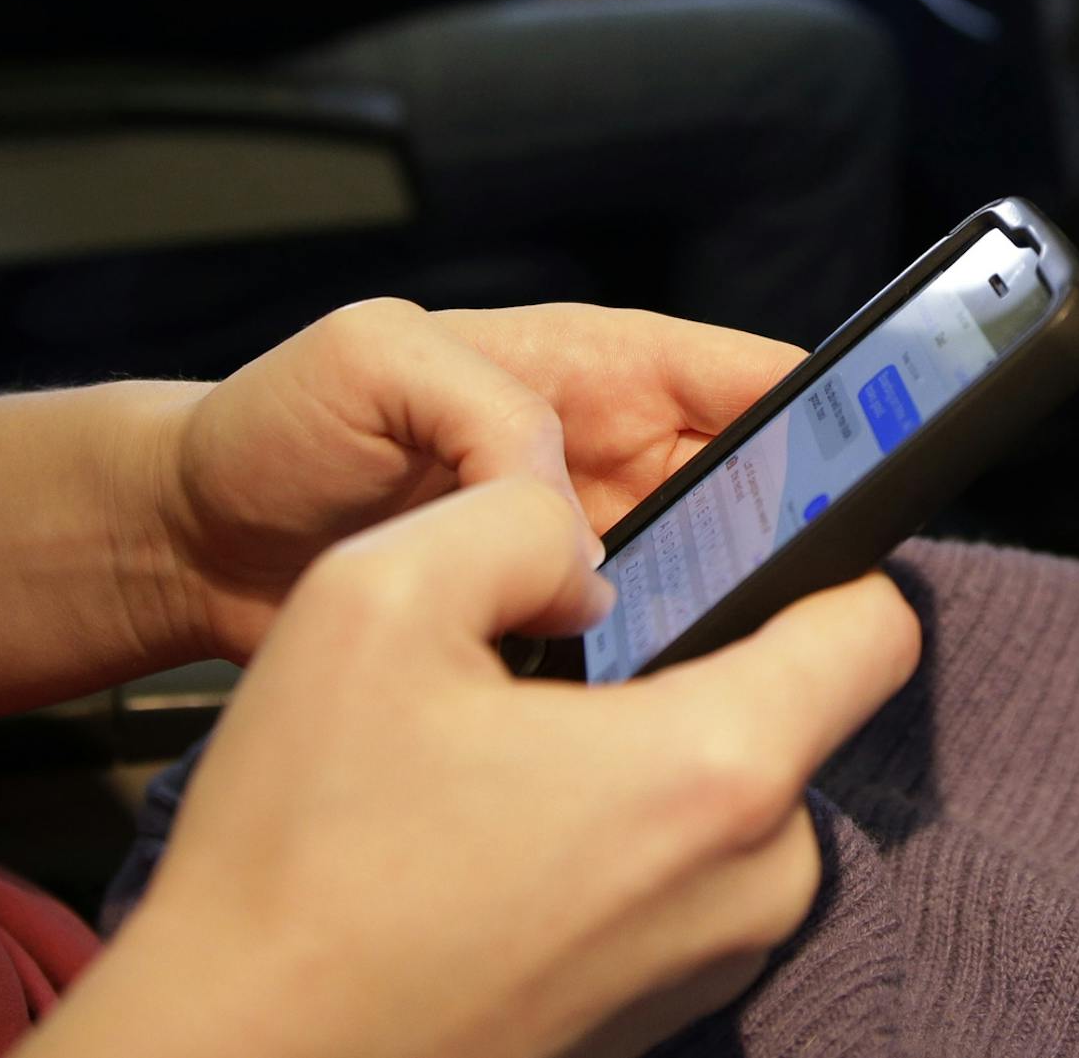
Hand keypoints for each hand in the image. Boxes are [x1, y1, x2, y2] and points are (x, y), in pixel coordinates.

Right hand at [41, 483, 921, 1057]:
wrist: (238, 1054)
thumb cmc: (301, 847)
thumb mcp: (377, 596)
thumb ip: (513, 515)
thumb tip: (581, 532)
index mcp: (711, 773)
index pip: (876, 623)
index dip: (821, 543)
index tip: (743, 520)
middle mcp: (750, 887)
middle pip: (786, 704)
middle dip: (685, 650)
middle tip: (541, 646)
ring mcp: (707, 966)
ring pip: (722, 790)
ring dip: (635, 744)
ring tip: (492, 744)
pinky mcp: (653, 1015)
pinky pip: (675, 875)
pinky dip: (608, 830)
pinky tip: (485, 829)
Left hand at [148, 300, 807, 663]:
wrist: (193, 538)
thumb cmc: (270, 423)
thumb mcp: (367, 359)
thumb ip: (481, 406)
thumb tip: (568, 505)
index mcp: (580, 367)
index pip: (739, 377)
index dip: (825, 410)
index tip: (885, 461)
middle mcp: (598, 458)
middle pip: (750, 492)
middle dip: (793, 541)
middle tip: (809, 601)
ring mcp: (575, 551)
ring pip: (705, 581)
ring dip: (723, 620)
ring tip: (726, 666)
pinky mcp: (540, 633)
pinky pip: (634, 654)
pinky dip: (651, 681)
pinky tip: (644, 720)